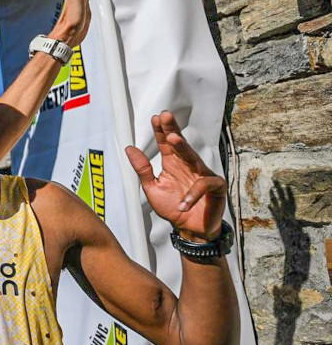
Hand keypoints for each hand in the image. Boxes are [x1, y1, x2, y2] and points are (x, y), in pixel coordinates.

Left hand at [125, 111, 225, 240]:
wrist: (189, 229)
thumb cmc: (173, 207)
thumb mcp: (152, 188)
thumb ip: (142, 169)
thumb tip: (129, 148)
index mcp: (173, 163)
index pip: (166, 144)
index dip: (161, 131)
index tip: (155, 117)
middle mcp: (188, 166)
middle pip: (180, 144)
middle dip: (172, 129)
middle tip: (165, 115)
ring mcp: (202, 175)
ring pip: (194, 158)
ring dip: (184, 148)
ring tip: (173, 138)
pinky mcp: (215, 188)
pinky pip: (204, 185)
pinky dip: (193, 194)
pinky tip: (182, 202)